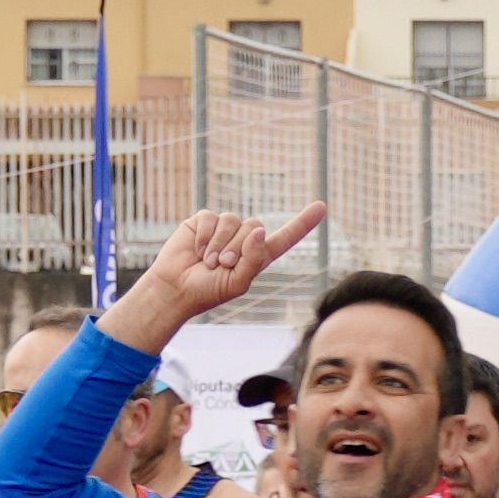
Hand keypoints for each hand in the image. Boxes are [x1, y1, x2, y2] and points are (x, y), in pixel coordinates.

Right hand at [108, 202, 328, 347]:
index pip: (285, 238)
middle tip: (222, 266)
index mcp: (257, 256)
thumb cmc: (208, 291)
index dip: (303, 223)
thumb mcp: (237, 283)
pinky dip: (205, 237)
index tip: (322, 206)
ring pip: (233, 221)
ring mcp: (223, 228)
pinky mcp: (204, 221)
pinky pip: (212, 218)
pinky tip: (197, 250)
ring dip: (220, 244)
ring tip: (208, 262)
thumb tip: (257, 230)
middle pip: (254, 226)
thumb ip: (253, 259)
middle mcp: (243, 239)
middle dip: (238, 248)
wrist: (176, 289)